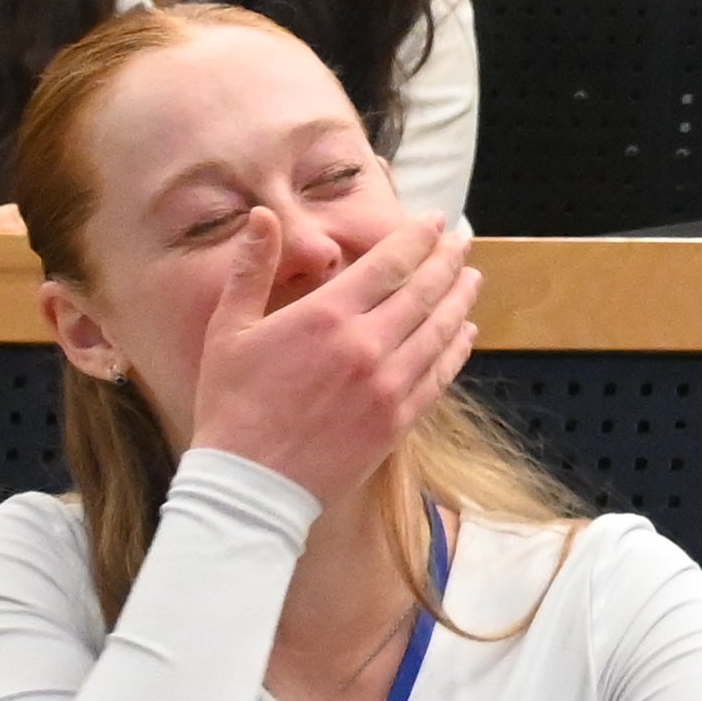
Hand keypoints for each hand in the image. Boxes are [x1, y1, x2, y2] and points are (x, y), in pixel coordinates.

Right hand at [182, 205, 478, 507]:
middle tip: (463, 242)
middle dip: (448, 261)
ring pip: (439, 330)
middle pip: (424, 291)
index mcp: (327, 316)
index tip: (435, 221)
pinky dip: (457, 351)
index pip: (389, 262)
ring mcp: (388, 385)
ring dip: (460, 300)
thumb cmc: (232, 405)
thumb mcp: (228, 330)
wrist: (251, 485)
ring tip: (473, 279)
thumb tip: (261, 216)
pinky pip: (439, 376)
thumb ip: (250, 269)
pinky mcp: (398, 421)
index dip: (417, 237)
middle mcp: (366, 344)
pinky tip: (466, 334)